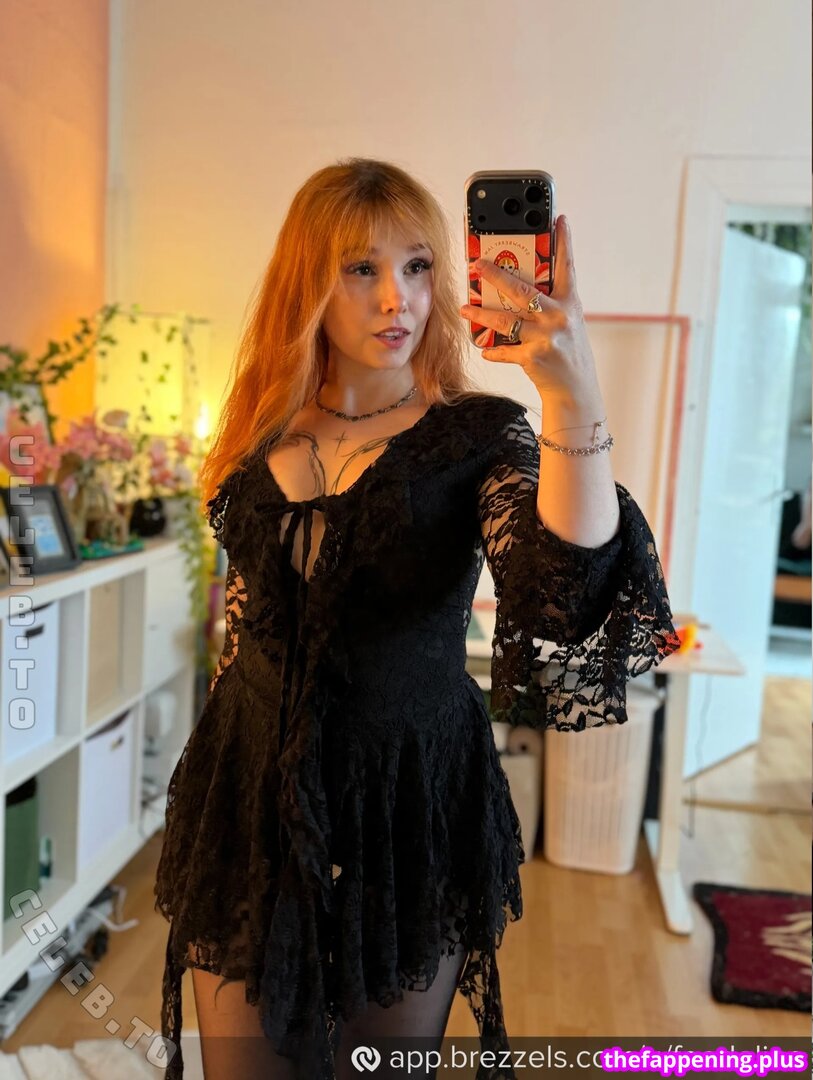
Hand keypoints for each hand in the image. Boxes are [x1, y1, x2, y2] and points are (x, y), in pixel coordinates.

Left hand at [459, 214, 599, 402]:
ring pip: (505, 320)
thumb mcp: (567, 323)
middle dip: (496, 275)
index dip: (564, 242)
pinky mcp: (533, 357)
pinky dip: (492, 350)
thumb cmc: (568, 352)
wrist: (575, 389)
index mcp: (569, 304)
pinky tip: (484, 349)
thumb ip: (549, 305)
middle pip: (522, 290)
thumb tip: (516, 289)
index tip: (560, 219)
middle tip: (476, 265)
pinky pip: (505, 350)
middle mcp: (558, 317)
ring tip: (464, 308)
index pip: (567, 268)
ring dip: (481, 314)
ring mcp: (545, 337)